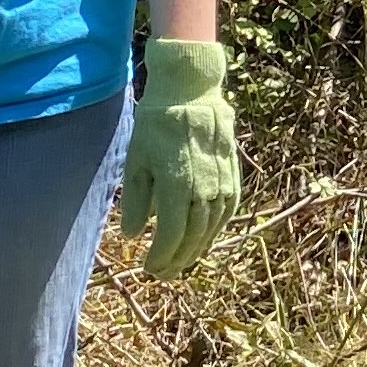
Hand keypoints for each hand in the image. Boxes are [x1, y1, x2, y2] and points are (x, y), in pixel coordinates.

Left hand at [120, 34, 241, 274]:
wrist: (191, 92)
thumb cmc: (156, 125)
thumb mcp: (136, 161)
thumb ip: (135, 201)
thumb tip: (134, 235)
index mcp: (176, 187)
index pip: (170, 236)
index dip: (160, 257)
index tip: (148, 267)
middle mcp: (203, 190)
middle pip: (192, 238)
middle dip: (177, 260)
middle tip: (163, 273)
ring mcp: (222, 184)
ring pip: (212, 228)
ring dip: (196, 249)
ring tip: (181, 261)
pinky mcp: (233, 176)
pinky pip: (227, 212)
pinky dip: (215, 230)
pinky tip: (204, 237)